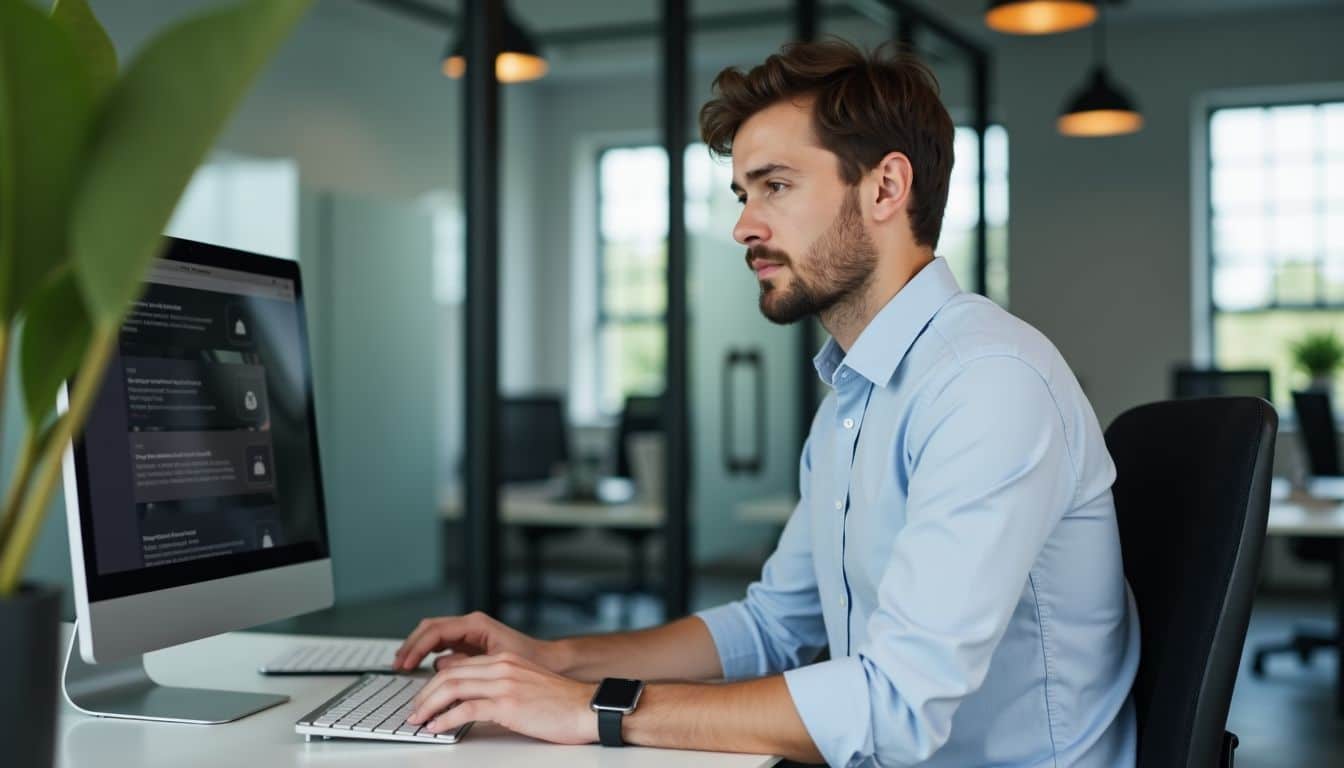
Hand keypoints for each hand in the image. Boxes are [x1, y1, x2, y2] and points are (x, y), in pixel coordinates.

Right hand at [394, 611, 553, 671]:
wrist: (550, 661)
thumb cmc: (530, 660)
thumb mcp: (495, 663)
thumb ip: (465, 663)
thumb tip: (439, 666)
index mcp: (475, 624)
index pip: (435, 630)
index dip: (416, 647)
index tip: (405, 663)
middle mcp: (471, 624)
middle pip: (429, 629)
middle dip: (411, 645)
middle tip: (398, 665)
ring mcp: (470, 633)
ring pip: (433, 635)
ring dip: (417, 649)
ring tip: (403, 665)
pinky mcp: (470, 643)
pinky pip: (442, 644)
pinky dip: (427, 653)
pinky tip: (421, 667)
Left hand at [406, 652, 596, 744]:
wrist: (586, 708)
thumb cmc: (561, 702)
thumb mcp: (525, 683)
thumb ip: (500, 683)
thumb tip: (472, 697)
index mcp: (505, 660)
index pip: (458, 666)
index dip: (435, 683)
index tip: (425, 698)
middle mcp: (502, 666)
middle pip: (449, 675)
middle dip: (425, 694)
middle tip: (415, 712)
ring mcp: (504, 683)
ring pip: (452, 688)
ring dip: (428, 706)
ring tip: (419, 720)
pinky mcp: (507, 704)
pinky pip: (465, 709)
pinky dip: (445, 719)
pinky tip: (437, 727)